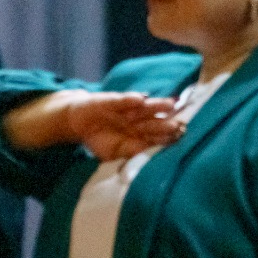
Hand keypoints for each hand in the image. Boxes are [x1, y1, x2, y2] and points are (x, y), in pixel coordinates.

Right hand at [66, 91, 184, 159]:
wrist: (77, 123)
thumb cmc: (100, 139)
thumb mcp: (114, 153)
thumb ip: (129, 153)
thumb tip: (146, 158)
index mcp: (139, 134)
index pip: (156, 136)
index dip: (167, 138)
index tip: (180, 139)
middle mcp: (136, 120)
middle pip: (154, 122)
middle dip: (166, 123)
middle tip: (179, 125)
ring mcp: (125, 109)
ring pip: (144, 108)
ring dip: (156, 106)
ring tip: (170, 105)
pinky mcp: (111, 100)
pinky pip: (122, 100)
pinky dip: (130, 99)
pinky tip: (140, 99)